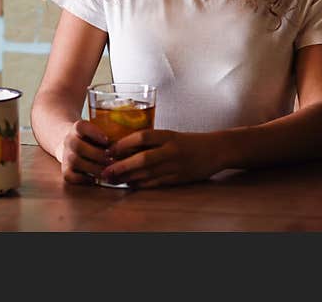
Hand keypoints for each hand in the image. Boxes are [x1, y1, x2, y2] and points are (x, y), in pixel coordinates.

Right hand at [59, 120, 111, 183]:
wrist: (72, 147)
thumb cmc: (93, 139)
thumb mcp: (98, 131)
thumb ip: (111, 133)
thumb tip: (130, 140)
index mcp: (77, 128)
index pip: (80, 126)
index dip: (93, 133)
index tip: (107, 140)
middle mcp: (69, 140)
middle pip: (78, 146)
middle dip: (98, 155)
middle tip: (113, 161)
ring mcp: (65, 155)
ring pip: (75, 161)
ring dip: (94, 168)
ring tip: (109, 172)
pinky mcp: (65, 170)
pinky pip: (70, 176)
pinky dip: (83, 179)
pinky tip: (96, 180)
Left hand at [100, 130, 219, 187]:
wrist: (216, 149)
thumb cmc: (189, 141)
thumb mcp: (171, 135)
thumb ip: (151, 140)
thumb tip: (124, 146)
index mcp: (168, 135)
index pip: (143, 137)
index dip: (124, 143)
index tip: (109, 150)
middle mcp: (171, 150)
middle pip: (143, 159)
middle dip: (122, 166)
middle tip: (105, 171)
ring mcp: (176, 166)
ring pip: (148, 174)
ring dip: (128, 178)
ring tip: (113, 179)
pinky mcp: (179, 179)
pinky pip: (157, 183)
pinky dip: (142, 185)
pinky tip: (130, 185)